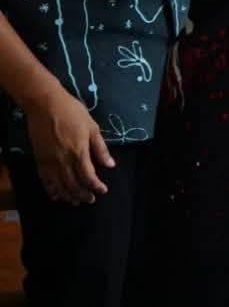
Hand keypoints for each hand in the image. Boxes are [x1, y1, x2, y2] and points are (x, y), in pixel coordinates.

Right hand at [23, 83, 112, 204]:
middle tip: (90, 200)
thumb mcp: (92, 127)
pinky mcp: (39, 159)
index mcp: (79, 152)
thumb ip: (100, 149)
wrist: (46, 105)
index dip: (96, 186)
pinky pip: (45, 180)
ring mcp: (50, 161)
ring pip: (59, 185)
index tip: (102, 191)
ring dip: (68, 196)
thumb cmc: (73, 113)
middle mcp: (64, 160)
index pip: (88, 176)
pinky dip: (51, 190)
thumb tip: (110, 165)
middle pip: (73, 184)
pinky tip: (56, 195)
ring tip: (75, 202)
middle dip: (83, 194)